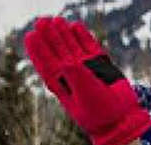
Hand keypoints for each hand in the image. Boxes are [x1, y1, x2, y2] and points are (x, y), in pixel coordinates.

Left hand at [24, 16, 150, 144]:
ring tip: (56, 20)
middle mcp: (70, 76)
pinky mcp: (100, 65)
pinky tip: (76, 26)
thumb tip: (65, 61)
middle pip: (57, 53)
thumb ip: (77, 77)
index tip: (30, 36)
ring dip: (64, 34)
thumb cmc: (100, 111)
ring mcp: (85, 69)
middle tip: (41, 21)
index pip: (47, 64)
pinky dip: (83, 37)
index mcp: (61, 86)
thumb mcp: (85, 95)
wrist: (120, 118)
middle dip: (49, 37)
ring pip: (72, 48)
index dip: (38, 51)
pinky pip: (89, 48)